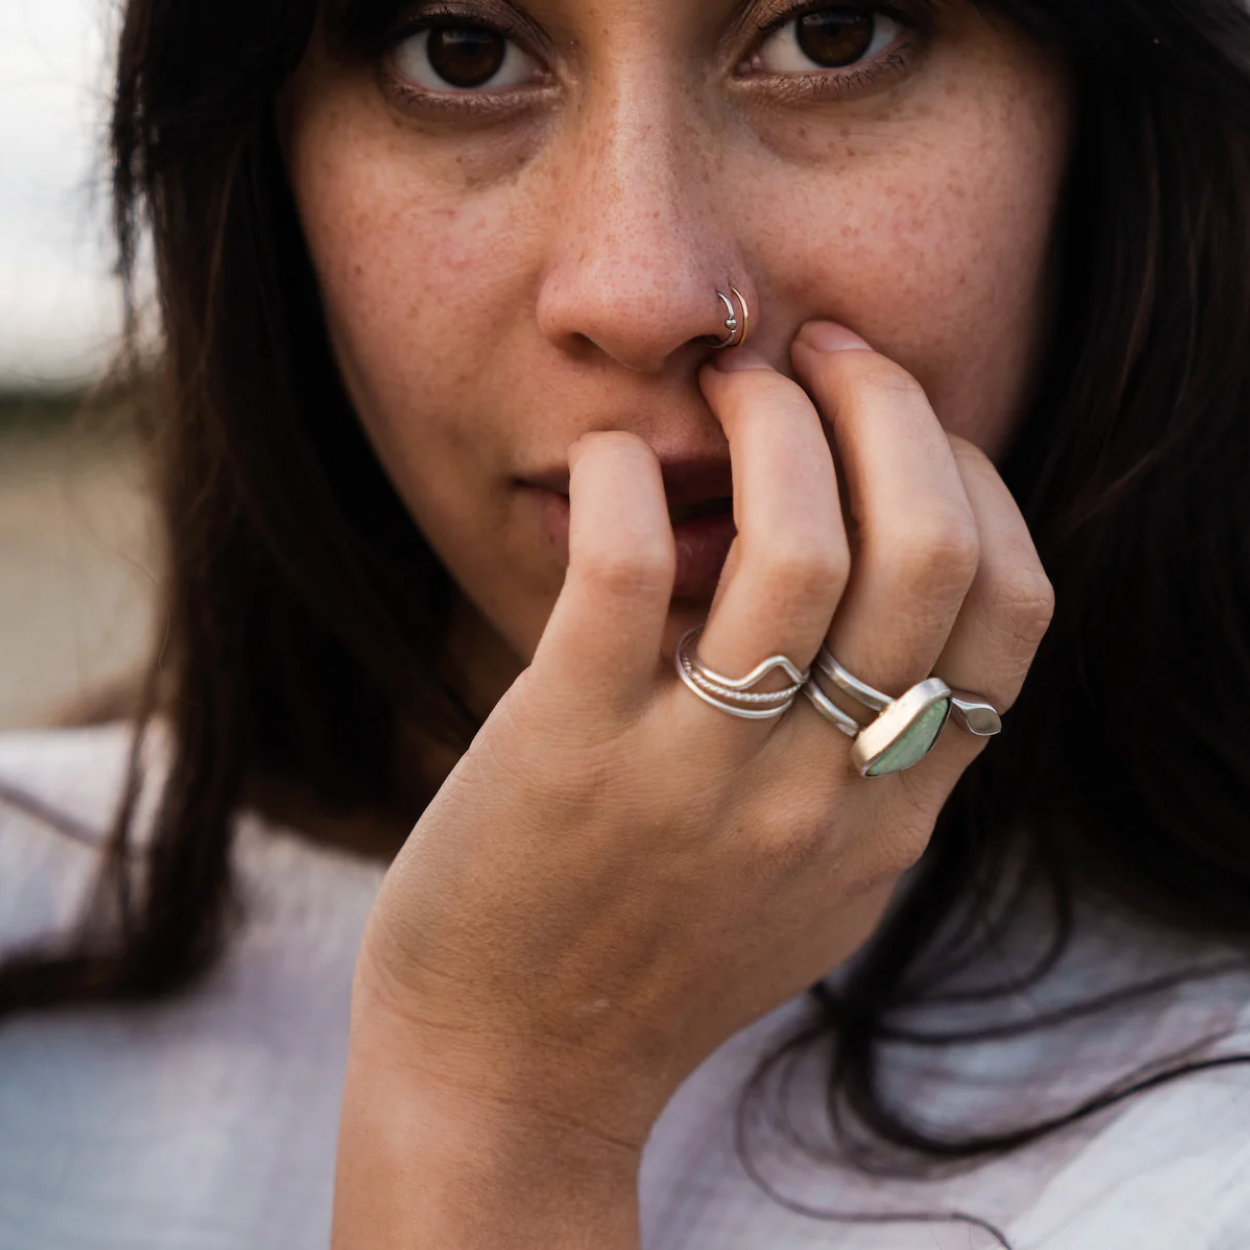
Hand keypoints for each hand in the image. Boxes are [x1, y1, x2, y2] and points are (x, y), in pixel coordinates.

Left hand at [350, 321, 1054, 1155]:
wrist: (518, 1069)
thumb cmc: (656, 959)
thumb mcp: (817, 884)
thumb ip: (875, 771)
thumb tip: (892, 621)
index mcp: (894, 813)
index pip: (1013, 609)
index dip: (978, 483)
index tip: (909, 433)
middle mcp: (821, 792)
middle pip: (927, 546)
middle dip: (891, 406)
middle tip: (825, 355)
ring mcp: (697, 771)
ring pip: (798, 541)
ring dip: (773, 419)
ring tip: (728, 385)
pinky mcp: (571, 745)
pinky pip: (625, 564)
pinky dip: (620, 476)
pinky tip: (606, 464)